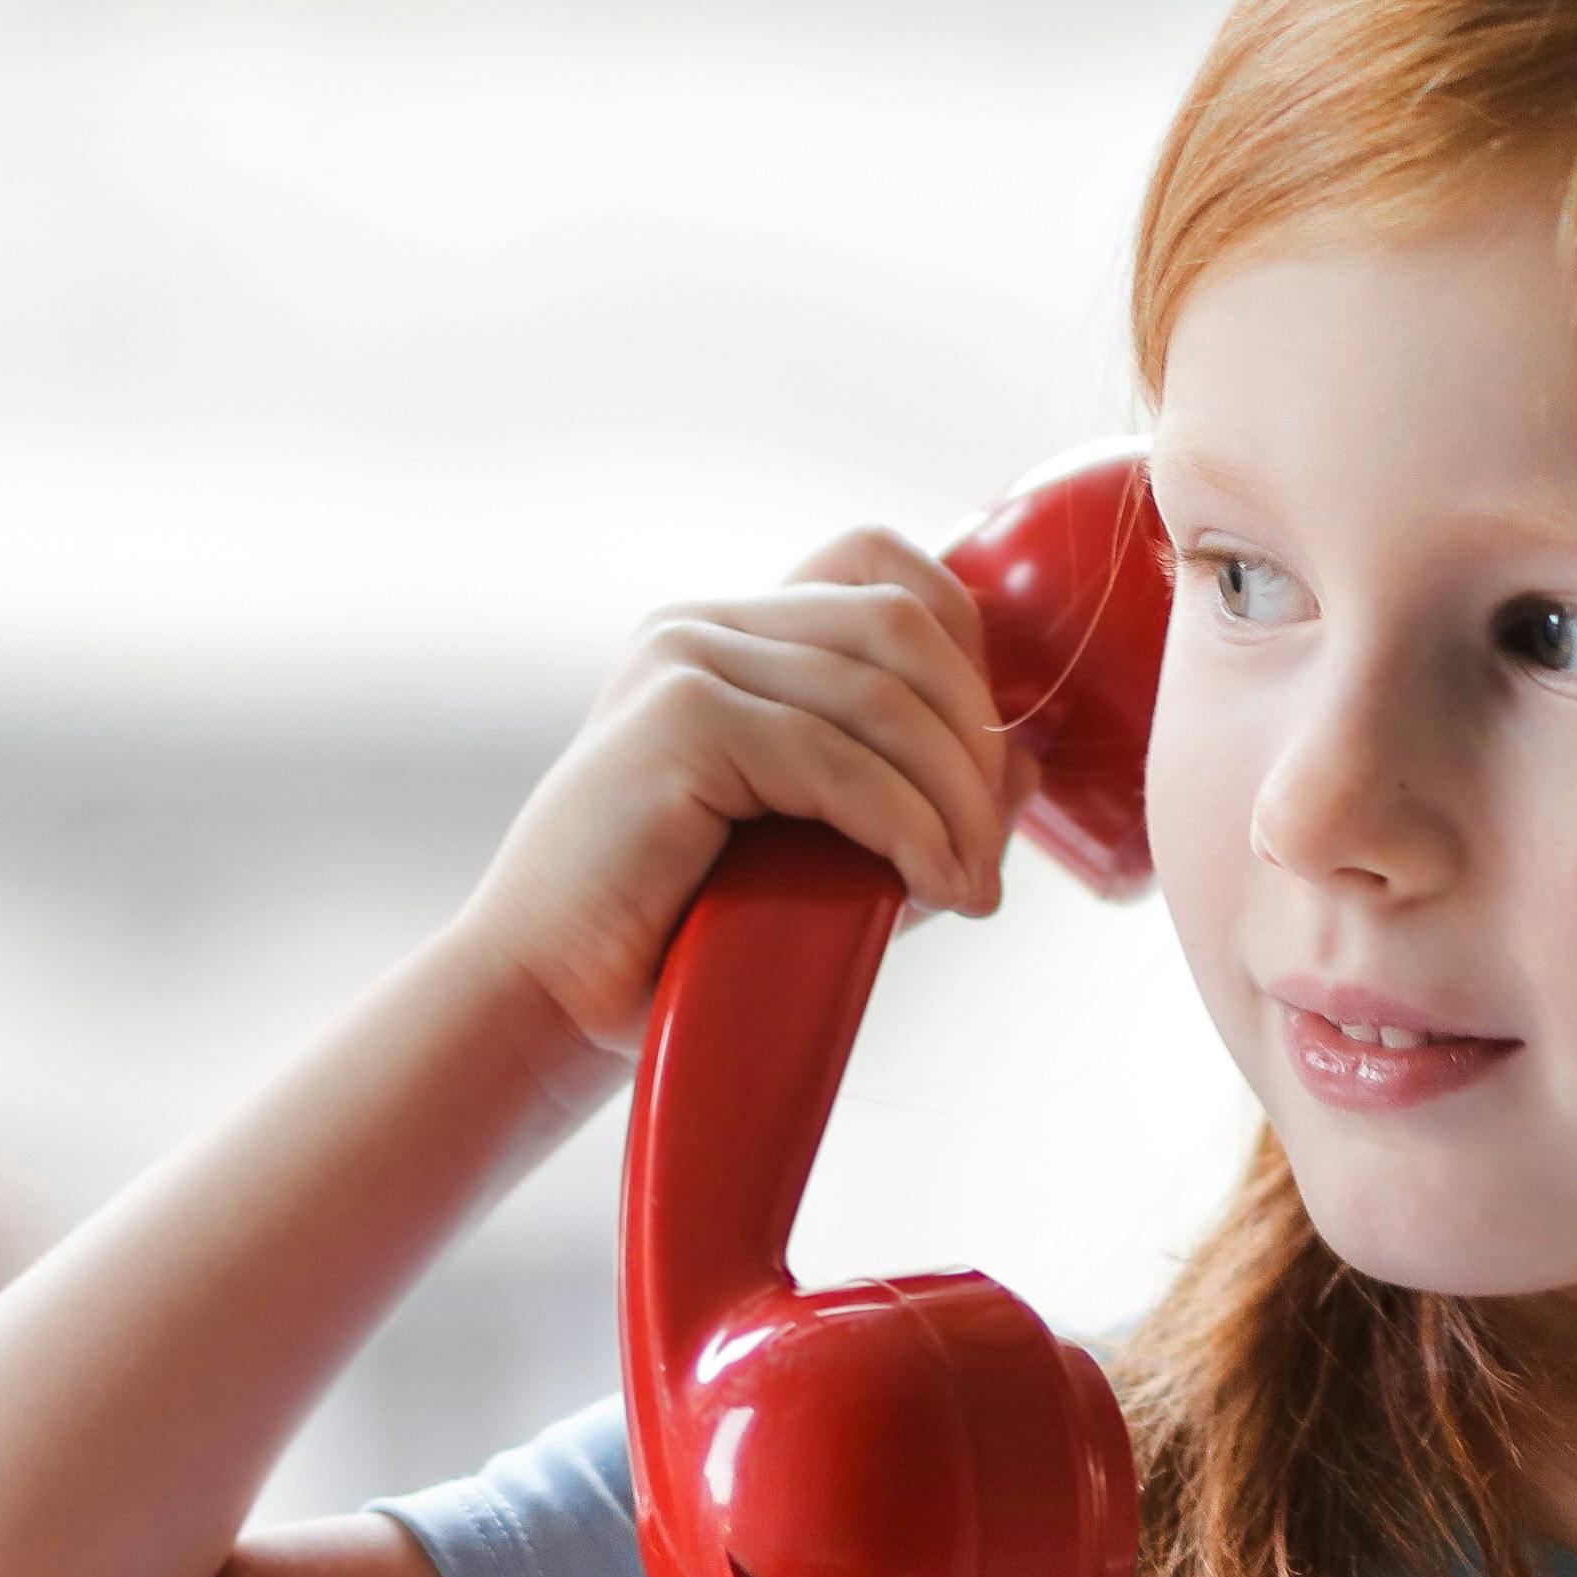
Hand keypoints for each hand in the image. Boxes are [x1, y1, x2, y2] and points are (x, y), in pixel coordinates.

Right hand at [456, 527, 1013, 1057]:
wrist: (548, 1005)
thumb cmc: (674, 943)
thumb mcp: (819, 856)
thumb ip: (910, 802)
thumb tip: (1028, 766)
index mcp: (728, 637)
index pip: (882, 571)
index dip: (965, 651)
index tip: (984, 773)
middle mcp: (701, 628)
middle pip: (901, 622)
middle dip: (974, 737)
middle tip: (989, 851)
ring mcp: (683, 663)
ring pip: (883, 693)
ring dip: (953, 798)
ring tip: (968, 886)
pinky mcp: (677, 721)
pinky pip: (837, 758)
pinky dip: (908, 827)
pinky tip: (934, 887)